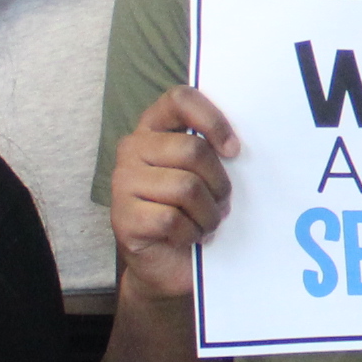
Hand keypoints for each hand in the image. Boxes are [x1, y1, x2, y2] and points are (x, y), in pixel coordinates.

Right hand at [111, 85, 236, 304]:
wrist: (169, 263)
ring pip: (185, 187)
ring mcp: (122, 182)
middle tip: (221, 202)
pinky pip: (171, 219)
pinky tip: (188, 236)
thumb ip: (214, 149)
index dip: (212, 120)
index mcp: (154, 127)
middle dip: (218, 182)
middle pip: (192, 149)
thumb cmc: (193, 210)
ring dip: (208, 213)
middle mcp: (133, 148)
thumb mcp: (206, 173)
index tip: (233, 150)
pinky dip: (191, 232)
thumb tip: (239, 144)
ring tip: (206, 222)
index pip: (180, 99)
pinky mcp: (122, 217)